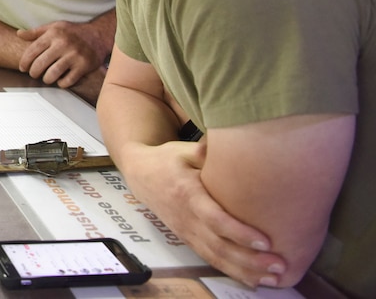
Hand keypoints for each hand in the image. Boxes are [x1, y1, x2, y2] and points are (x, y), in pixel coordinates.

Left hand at [16, 20, 107, 86]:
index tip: (22, 68)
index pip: (33, 50)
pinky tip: (60, 80)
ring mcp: (74, 55)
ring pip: (52, 74)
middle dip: (33, 72)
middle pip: (40, 64)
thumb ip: (35, 32)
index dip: (24, 61)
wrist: (98, 35)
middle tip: (34, 74)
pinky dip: (61, 83)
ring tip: (46, 78)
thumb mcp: (54, 27)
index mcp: (54, 34)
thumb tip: (19, 34)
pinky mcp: (83, 66)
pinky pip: (67, 81)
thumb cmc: (72, 32)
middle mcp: (63, 44)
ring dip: (46, 79)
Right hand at [121, 140, 287, 287]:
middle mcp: (186, 217)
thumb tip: (231, 141)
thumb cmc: (167, 160)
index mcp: (187, 193)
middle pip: (219, 245)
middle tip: (279, 266)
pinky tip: (252, 279)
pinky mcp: (187, 238)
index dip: (239, 233)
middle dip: (250, 260)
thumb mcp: (185, 150)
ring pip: (216, 257)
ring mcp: (186, 230)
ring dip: (245, 270)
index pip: (215, 219)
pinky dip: (232, 272)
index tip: (265, 241)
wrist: (140, 174)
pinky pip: (210, 259)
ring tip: (272, 278)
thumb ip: (207, 151)